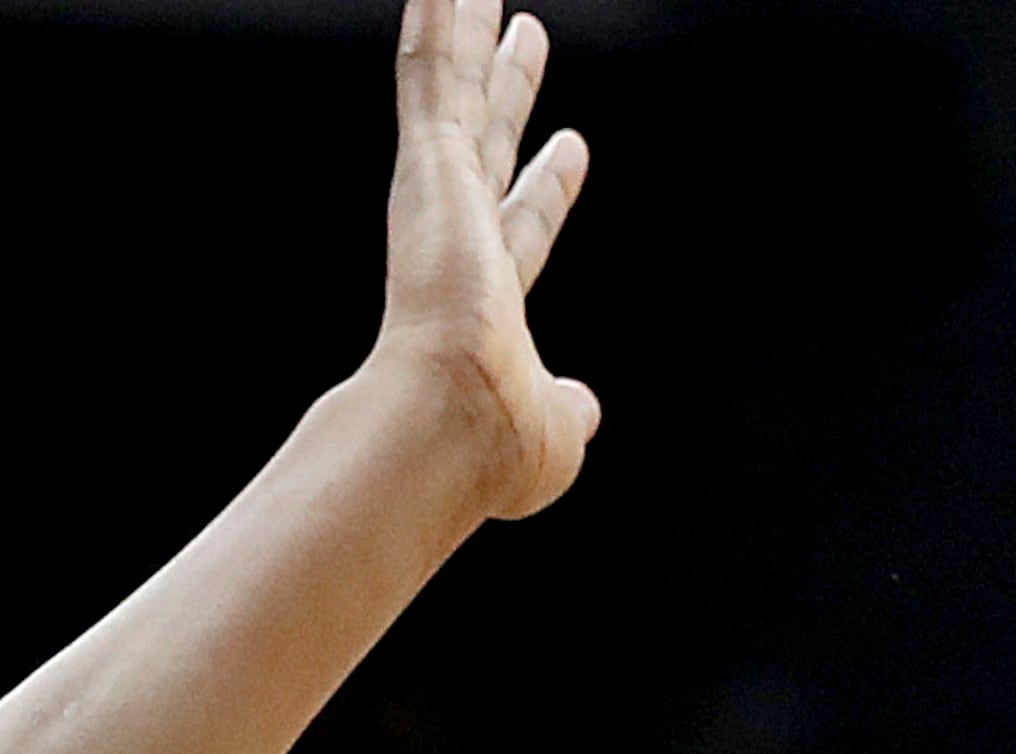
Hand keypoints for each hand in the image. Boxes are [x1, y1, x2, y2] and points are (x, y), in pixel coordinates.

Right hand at [375, 0, 596, 523]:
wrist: (444, 431)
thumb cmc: (493, 450)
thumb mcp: (556, 436)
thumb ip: (570, 414)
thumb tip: (586, 414)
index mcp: (488, 302)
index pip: (522, 229)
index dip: (548, 190)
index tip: (572, 147)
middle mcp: (459, 243)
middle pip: (490, 144)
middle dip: (510, 91)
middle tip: (526, 36)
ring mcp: (441, 202)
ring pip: (454, 91)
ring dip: (463, 35)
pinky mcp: (430, 169)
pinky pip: (430, 75)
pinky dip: (435, 28)